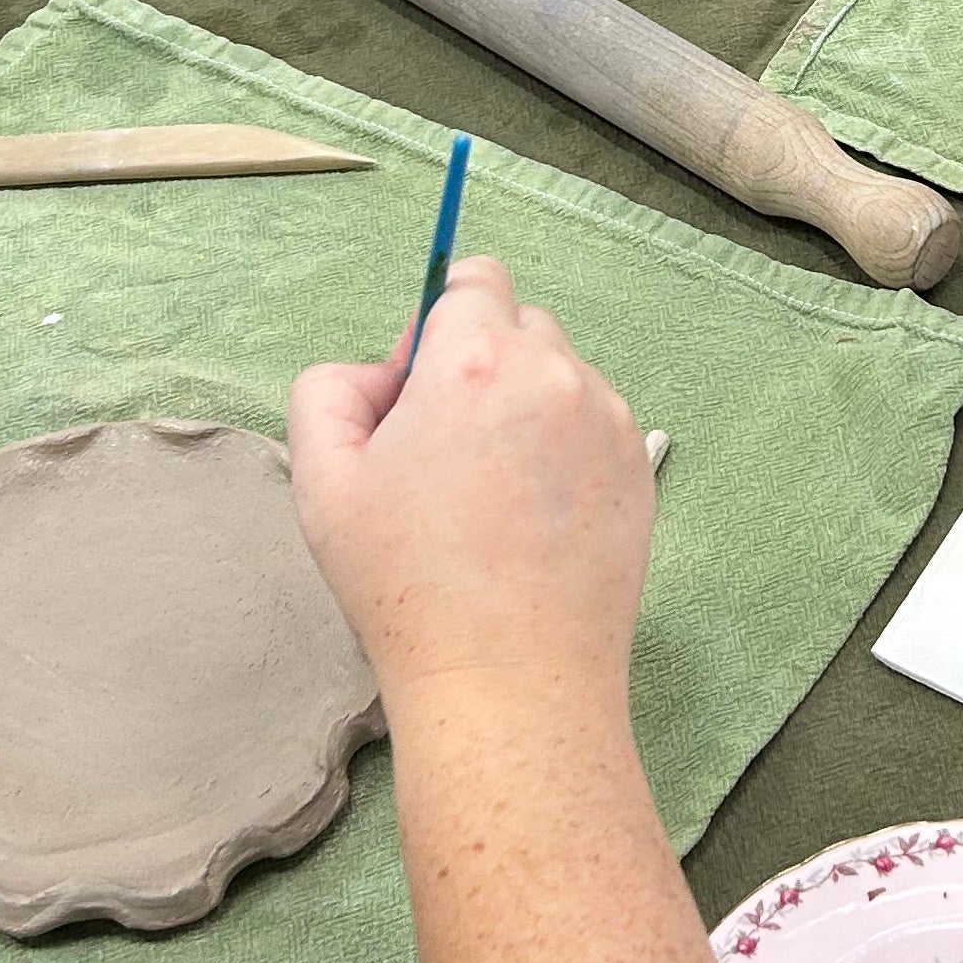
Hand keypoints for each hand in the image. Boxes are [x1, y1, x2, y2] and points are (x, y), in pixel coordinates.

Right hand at [286, 257, 656, 714]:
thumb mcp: (321, 479)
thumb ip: (332, 390)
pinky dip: (565, 453)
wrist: (508, 683)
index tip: (418, 392)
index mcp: (476, 359)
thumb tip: (383, 371)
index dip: (437, 325)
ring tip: (491, 500)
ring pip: (561, 378)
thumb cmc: (405, 585)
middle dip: (480, 365)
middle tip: (443, 455)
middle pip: (519, 325)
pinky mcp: (641, 471)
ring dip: (526, 408)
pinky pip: (595, 429)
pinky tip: (532, 523)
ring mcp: (611, 423)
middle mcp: (557, 374)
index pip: (473, 278)